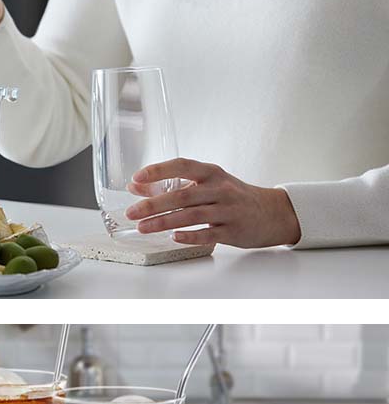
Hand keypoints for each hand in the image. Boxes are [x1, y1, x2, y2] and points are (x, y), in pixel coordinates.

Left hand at [125, 158, 301, 248]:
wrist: (272, 213)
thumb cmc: (232, 196)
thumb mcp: (205, 184)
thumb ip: (171, 185)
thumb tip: (136, 186)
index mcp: (211, 173)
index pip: (182, 165)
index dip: (159, 170)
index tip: (137, 177)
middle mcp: (220, 188)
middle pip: (182, 195)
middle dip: (153, 204)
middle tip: (131, 212)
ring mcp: (228, 210)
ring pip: (192, 215)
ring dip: (164, 222)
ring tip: (143, 228)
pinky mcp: (233, 230)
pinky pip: (209, 234)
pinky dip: (190, 236)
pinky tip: (173, 237)